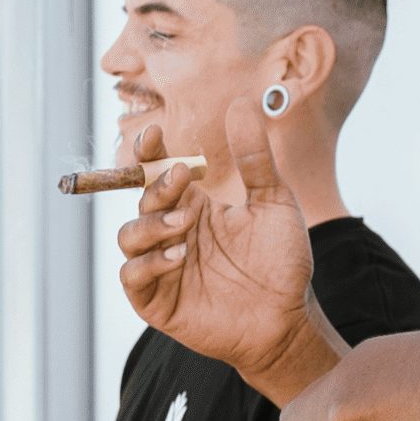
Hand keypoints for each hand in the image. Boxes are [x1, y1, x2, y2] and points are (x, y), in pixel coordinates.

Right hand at [117, 98, 314, 387]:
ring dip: (152, 225)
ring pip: (129, 236)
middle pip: (143, 200)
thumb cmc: (282, 261)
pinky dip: (149, 263)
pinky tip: (180, 256)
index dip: (150, 152)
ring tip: (187, 224)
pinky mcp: (158, 302)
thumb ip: (256, 158)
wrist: (289, 316)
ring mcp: (162, 267)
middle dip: (157, 186)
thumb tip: (241, 104)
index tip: (155, 133)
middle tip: (184, 177)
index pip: (158, 173)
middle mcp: (173, 233)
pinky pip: (133, 277)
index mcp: (195, 206)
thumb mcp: (274, 202)